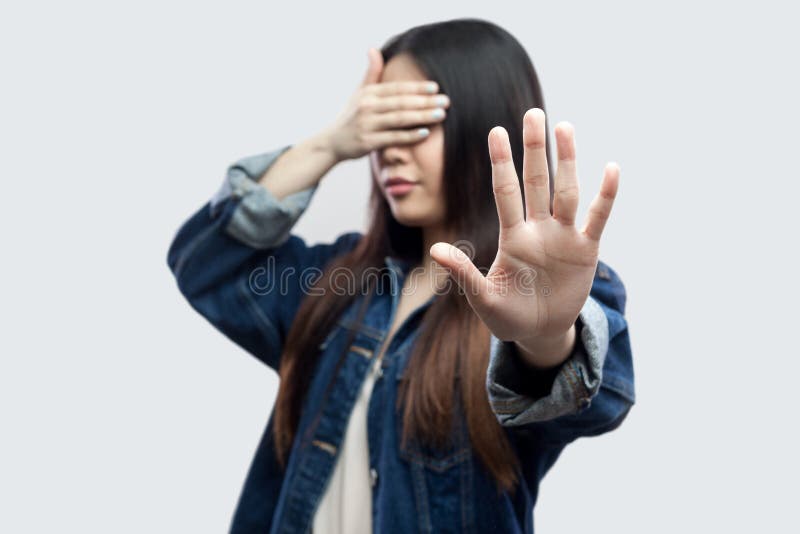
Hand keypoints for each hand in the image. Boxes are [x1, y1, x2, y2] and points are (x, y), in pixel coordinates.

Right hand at [321, 48, 449, 161]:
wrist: (332, 142)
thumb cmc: (351, 116)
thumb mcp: (359, 93)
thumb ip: (371, 73)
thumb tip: (373, 49)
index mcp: (368, 94)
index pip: (396, 88)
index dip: (416, 87)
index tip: (435, 88)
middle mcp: (367, 107)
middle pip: (401, 103)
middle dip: (425, 102)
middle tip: (446, 101)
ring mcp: (367, 125)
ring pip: (399, 119)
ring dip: (422, 116)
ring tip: (441, 114)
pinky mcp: (368, 142)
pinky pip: (393, 138)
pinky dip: (410, 135)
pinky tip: (425, 132)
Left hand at [430, 108, 619, 365]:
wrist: (540, 333)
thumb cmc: (508, 315)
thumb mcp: (483, 298)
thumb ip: (464, 274)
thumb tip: (436, 249)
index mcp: (511, 238)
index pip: (505, 192)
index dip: (501, 163)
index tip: (496, 132)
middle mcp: (538, 229)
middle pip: (536, 181)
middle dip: (534, 149)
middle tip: (533, 113)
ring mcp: (563, 237)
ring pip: (566, 192)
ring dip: (567, 161)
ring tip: (565, 126)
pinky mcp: (586, 251)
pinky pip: (597, 218)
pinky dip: (605, 195)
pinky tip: (611, 168)